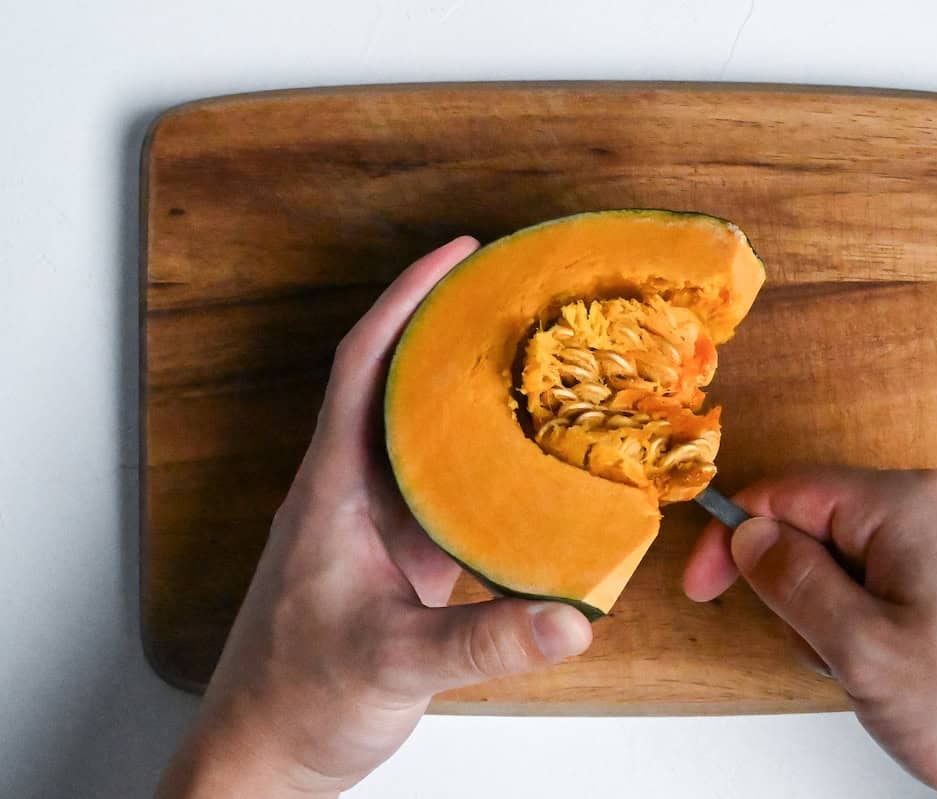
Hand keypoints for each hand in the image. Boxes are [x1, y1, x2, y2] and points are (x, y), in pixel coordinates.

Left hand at [157, 238, 592, 798]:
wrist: (266, 753)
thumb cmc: (296, 701)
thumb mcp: (394, 665)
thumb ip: (486, 643)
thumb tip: (570, 617)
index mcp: (332, 491)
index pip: (362, 368)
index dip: (405, 302)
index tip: (456, 256)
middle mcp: (352, 493)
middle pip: (396, 383)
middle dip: (448, 327)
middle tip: (513, 293)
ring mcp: (376, 524)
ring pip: (423, 433)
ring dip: (468, 390)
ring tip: (531, 357)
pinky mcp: (399, 557)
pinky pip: (446, 486)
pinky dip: (485, 460)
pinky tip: (530, 459)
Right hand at [683, 466, 936, 797]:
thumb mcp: (863, 650)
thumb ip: (792, 582)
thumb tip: (749, 535)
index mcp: (908, 505)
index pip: (786, 493)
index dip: (732, 538)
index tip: (705, 586)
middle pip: (822, 527)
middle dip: (801, 592)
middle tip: (827, 654)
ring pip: (857, 561)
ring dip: (841, 617)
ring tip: (878, 674)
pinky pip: (896, 582)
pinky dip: (877, 623)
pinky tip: (905, 672)